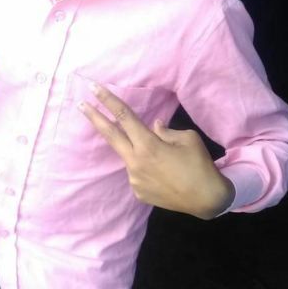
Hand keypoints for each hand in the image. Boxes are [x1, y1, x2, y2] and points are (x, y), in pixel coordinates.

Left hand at [78, 82, 234, 218]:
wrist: (207, 200)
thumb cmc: (199, 165)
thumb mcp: (188, 139)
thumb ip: (166, 131)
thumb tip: (154, 127)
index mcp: (148, 145)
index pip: (124, 116)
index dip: (108, 100)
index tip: (93, 88)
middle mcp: (135, 162)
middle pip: (110, 135)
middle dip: (94, 117)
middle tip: (80, 104)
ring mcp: (134, 179)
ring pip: (131, 157)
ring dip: (140, 152)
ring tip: (166, 162)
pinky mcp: (138, 193)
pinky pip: (139, 174)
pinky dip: (148, 169)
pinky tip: (166, 176)